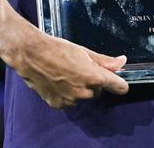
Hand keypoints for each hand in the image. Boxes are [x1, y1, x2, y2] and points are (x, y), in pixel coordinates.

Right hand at [4, 30, 128, 108]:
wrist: (31, 55)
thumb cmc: (58, 49)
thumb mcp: (85, 52)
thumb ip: (105, 61)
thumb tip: (122, 62)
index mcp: (94, 77)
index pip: (118, 87)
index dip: (120, 84)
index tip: (120, 83)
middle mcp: (83, 92)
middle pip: (98, 90)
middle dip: (94, 81)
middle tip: (82, 68)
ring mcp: (70, 100)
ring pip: (83, 96)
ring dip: (80, 88)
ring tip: (67, 73)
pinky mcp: (58, 104)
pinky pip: (69, 101)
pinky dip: (67, 93)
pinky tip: (59, 81)